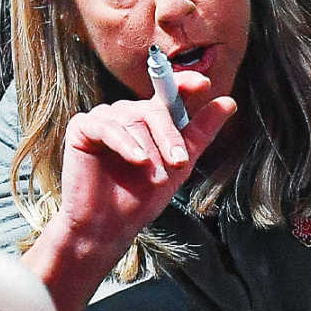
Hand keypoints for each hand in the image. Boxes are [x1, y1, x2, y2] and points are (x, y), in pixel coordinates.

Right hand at [48, 70, 236, 259]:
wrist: (108, 227)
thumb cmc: (141, 198)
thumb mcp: (180, 164)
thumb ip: (201, 132)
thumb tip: (228, 102)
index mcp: (150, 118)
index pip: (168, 91)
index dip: (184, 83)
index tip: (203, 84)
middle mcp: (127, 114)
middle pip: (154, 109)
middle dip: (169, 136)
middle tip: (179, 162)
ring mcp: (103, 118)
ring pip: (132, 118)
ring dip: (148, 148)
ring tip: (153, 175)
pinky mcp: (82, 128)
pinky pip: (107, 126)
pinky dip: (125, 143)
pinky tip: (137, 160)